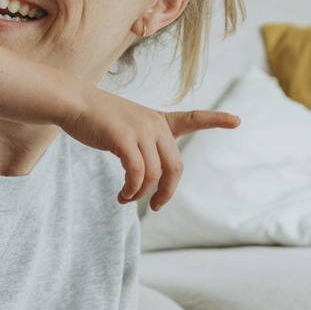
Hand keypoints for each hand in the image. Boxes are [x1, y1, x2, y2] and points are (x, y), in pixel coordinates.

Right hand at [63, 88, 237, 209]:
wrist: (73, 102)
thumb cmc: (97, 118)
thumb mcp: (127, 128)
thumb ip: (143, 147)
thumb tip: (147, 180)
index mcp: (158, 120)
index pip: (192, 118)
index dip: (215, 120)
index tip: (237, 120)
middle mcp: (154, 124)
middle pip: (174, 167)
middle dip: (167, 192)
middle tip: (156, 207)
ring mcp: (140, 130)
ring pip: (154, 174)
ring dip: (141, 194)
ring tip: (126, 198)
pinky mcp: (124, 138)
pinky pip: (136, 174)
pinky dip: (131, 190)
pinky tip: (122, 195)